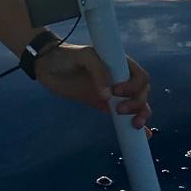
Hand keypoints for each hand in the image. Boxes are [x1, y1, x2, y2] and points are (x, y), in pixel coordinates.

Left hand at [32, 42, 152, 135]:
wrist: (47, 65)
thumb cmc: (66, 55)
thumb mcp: (83, 56)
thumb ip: (98, 71)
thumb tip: (108, 96)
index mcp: (119, 64)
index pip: (139, 76)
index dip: (133, 86)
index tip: (116, 91)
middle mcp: (120, 78)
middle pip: (141, 93)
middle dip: (137, 103)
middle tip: (119, 110)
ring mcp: (113, 93)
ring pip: (137, 105)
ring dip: (141, 115)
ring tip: (134, 125)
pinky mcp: (104, 105)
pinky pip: (123, 115)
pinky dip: (133, 125)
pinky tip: (143, 135)